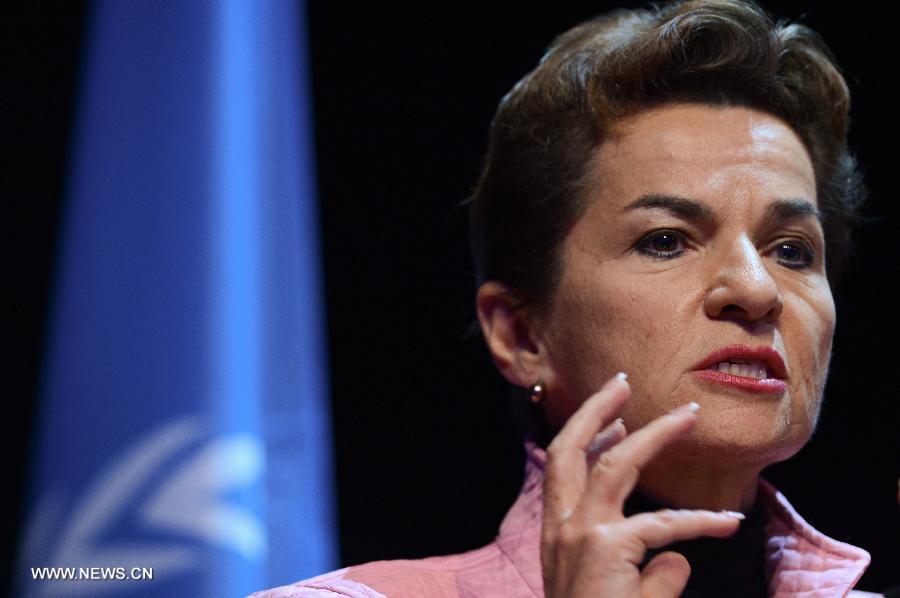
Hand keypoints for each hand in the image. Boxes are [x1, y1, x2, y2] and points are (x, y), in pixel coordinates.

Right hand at [540, 373, 744, 597]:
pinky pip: (663, 525)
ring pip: (614, 465)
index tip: (613, 419)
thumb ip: (648, 575)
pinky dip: (700, 522)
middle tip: (621, 382)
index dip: (584, 436)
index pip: (561, 469)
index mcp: (555, 533)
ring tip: (687, 415)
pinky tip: (731, 523)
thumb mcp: (619, 596)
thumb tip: (679, 560)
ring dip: (653, 435)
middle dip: (595, 409)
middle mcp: (562, 527)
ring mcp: (582, 535)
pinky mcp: (610, 550)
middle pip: (570, 450)